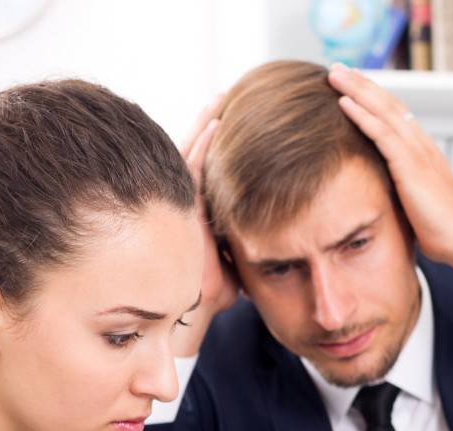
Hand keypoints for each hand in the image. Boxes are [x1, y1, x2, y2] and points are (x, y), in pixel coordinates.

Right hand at [173, 95, 240, 356]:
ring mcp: (182, 204)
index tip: (235, 117)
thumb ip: (242, 241)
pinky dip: (203, 145)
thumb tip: (269, 235)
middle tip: (226, 96)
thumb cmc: (213, 294)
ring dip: (207, 126)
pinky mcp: (182, 210)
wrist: (193, 313)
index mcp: (201, 209)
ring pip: (193, 155)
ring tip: (221, 99)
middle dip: (211, 125)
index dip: (219, 142)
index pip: (210, 167)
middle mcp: (189, 203)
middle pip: (199, 153)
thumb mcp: (234, 261)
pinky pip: (192, 169)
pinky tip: (215, 122)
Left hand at [326, 64, 452, 291]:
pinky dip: (361, 115)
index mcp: (423, 152)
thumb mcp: (416, 203)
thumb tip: (386, 195)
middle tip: (339, 68)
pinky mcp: (409, 165)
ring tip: (335, 74)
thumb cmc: (441, 231)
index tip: (354, 85)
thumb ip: (402, 190)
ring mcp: (417, 152)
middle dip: (363, 84)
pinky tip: (344, 101)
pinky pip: (381, 132)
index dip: (375, 98)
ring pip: (383, 110)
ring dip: (357, 89)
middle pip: (388, 104)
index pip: (397, 115)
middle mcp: (421, 144)